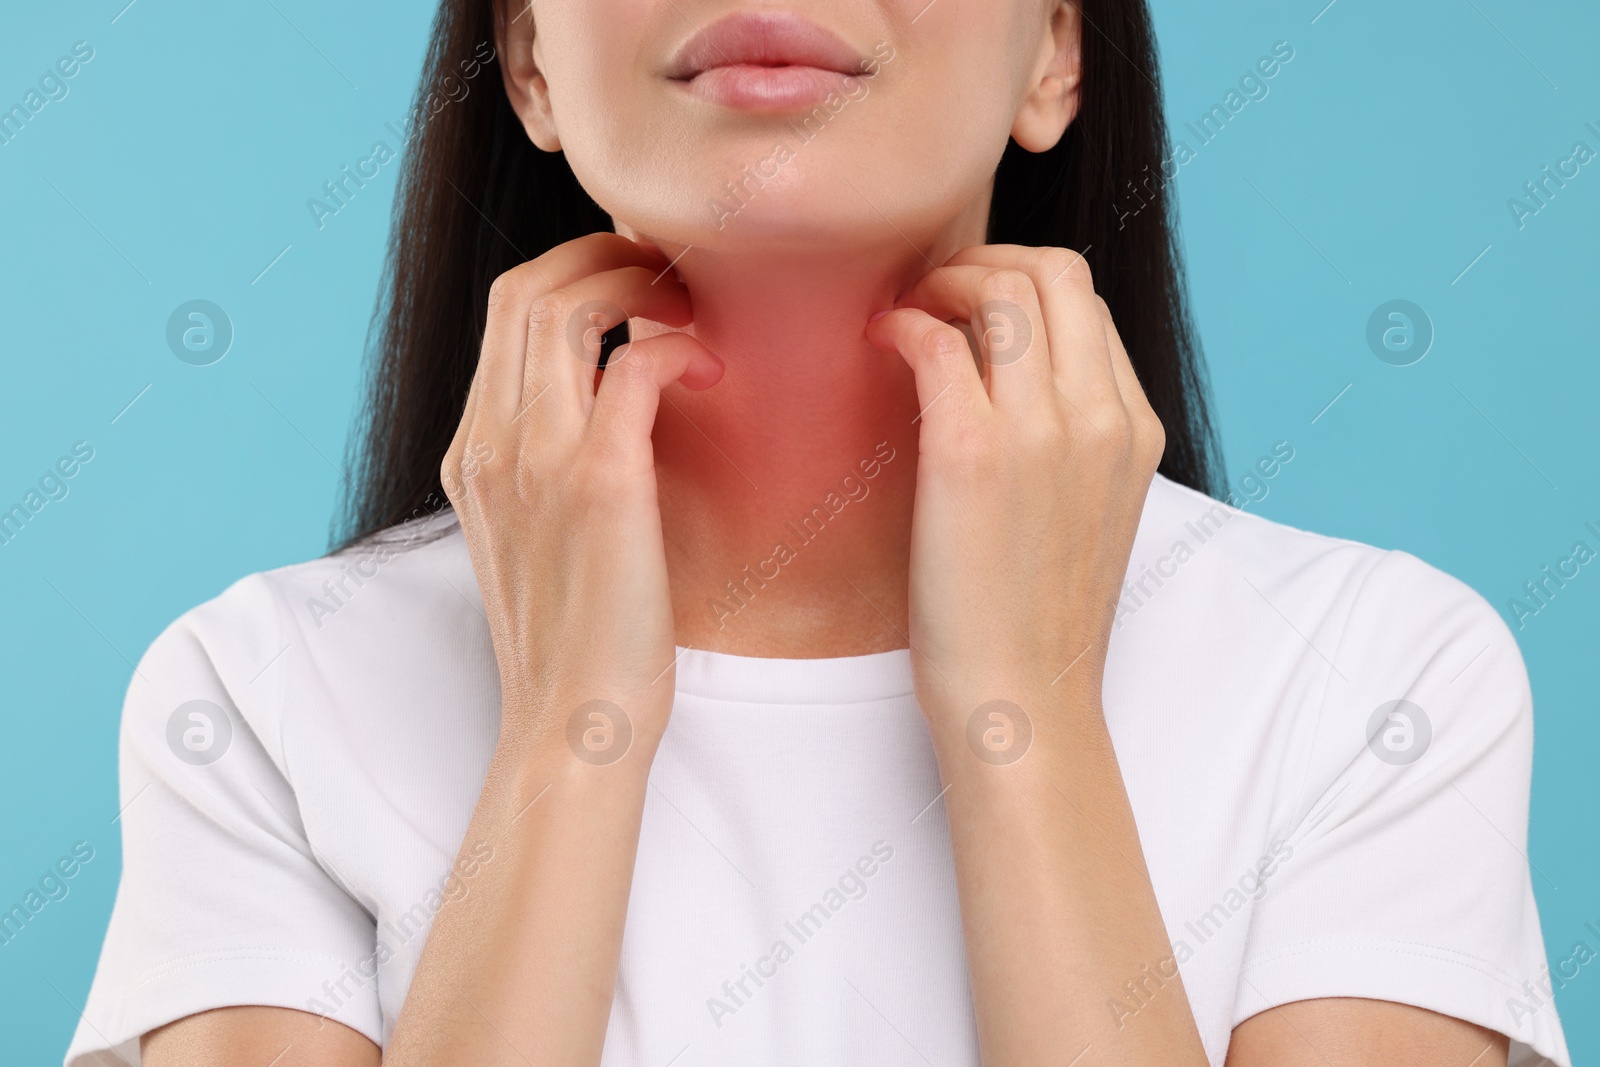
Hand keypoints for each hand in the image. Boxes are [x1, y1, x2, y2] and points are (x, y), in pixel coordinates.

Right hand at [442, 233, 723, 760]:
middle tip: (668, 274)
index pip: (504, 313)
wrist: (573, 723)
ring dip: (638, 286)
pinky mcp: (598, 485)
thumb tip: (608, 411)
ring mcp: (536, 461)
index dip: (570, 272)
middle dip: (600, 256)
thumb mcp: (537, 539)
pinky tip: (710, 372)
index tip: (632, 284)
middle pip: (525, 289)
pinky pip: (632, 367)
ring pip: (566, 307)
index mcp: (472, 454)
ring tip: (691, 312)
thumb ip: (548, 468)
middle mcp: (490, 444)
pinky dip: (674, 348)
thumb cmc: (575, 639)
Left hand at [866, 245, 1163, 736]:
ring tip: (907, 310)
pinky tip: (881, 342)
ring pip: (1004, 290)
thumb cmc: (1034, 620)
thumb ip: (1068, 443)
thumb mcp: (1083, 516)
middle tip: (935, 290)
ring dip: (943, 280)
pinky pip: (937, 341)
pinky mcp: (973, 453)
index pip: (1089, 306)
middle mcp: (1102, 418)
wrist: (1023, 699)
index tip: (971, 306)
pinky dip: (904, 323)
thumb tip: (1003, 382)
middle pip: (1057, 273)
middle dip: (988, 261)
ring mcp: (1043, 432)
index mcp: (1135, 431)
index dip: (1023, 286)